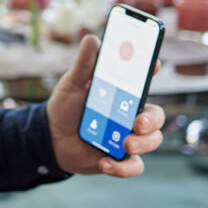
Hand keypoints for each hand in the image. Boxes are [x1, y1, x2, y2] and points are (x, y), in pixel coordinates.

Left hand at [46, 34, 165, 176]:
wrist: (50, 138)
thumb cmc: (66, 107)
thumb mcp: (72, 84)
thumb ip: (84, 65)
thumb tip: (92, 39)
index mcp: (123, 94)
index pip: (145, 80)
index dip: (153, 69)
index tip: (154, 64)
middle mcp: (131, 115)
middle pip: (156, 116)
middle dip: (152, 120)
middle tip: (137, 123)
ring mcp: (128, 137)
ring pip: (152, 141)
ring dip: (143, 144)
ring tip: (124, 145)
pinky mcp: (120, 158)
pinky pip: (134, 166)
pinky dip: (123, 168)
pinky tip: (106, 162)